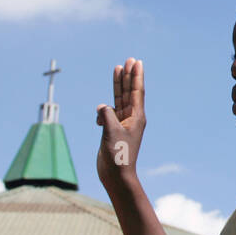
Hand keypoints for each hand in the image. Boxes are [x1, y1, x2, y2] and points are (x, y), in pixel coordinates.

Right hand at [96, 58, 146, 190]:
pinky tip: (98, 116)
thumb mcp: (111, 132)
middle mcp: (132, 118)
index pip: (137, 91)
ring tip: (118, 68)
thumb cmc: (118, 155)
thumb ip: (106, 115)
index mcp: (137, 117)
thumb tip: (101, 106)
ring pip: (119, 100)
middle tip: (129, 59)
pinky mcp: (113, 130)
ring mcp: (123, 124)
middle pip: (129, 91)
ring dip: (118, 85)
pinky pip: (108, 114)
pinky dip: (103, 112)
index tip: (137, 62)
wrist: (116, 175)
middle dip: (128, 75)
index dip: (136, 76)